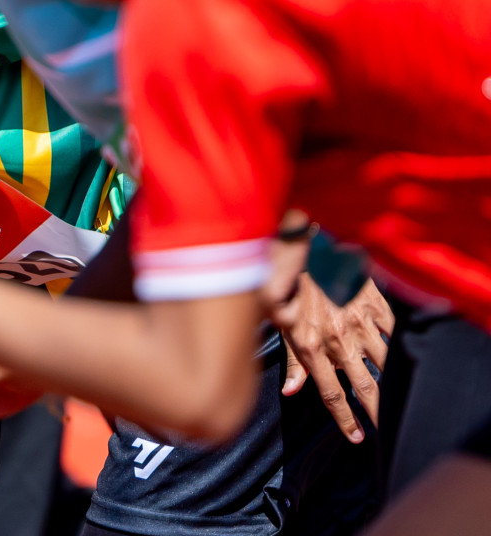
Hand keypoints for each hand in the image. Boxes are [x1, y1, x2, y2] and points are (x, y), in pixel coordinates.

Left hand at [268, 274, 392, 442]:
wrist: (306, 243)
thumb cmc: (287, 282)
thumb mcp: (278, 321)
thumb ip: (290, 359)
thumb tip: (291, 392)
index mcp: (311, 344)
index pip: (332, 393)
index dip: (345, 419)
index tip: (357, 437)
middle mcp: (338, 337)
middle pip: (365, 386)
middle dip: (378, 414)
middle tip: (387, 432)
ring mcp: (360, 322)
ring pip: (386, 364)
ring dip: (394, 386)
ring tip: (398, 403)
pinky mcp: (376, 305)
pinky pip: (393, 335)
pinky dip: (399, 350)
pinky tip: (401, 363)